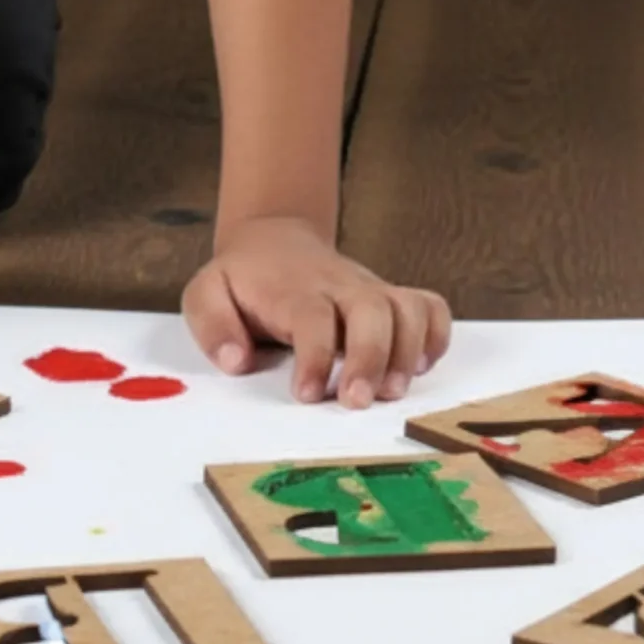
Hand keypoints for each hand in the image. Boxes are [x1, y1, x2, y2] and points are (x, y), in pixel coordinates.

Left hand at [183, 216, 451, 408]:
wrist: (274, 242)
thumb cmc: (243, 281)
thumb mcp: (206, 293)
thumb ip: (213, 326)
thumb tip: (236, 361)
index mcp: (294, 289)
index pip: (313, 317)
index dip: (316, 357)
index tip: (309, 394)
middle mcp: (340, 287)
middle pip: (372, 310)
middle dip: (371, 357)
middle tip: (358, 401)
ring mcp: (370, 289)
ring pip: (408, 308)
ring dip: (408, 351)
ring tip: (392, 392)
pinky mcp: (391, 297)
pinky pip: (430, 306)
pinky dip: (437, 335)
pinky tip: (419, 367)